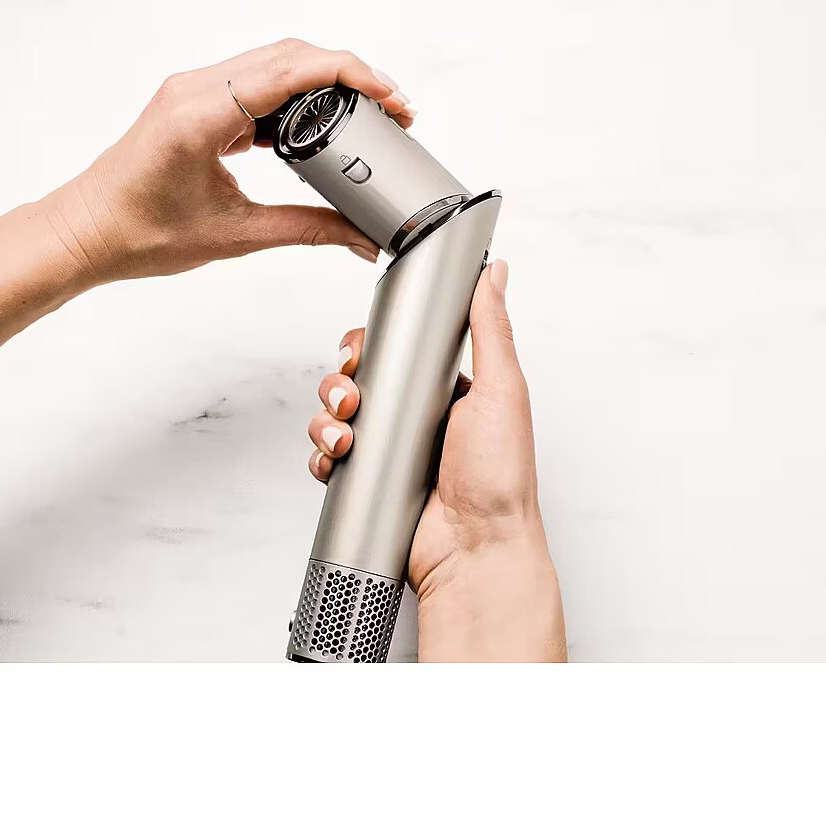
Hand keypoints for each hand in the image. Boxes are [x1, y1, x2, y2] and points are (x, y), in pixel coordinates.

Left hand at [41, 38, 413, 284]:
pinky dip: (297, 94)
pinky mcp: (196, 100)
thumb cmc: (139, 233)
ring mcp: (194, 89)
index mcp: (201, 113)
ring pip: (276, 62)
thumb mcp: (237, 235)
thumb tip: (361, 237)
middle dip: (350, 74)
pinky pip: (256, 80)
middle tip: (393, 108)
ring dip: (326, 80)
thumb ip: (310, 230)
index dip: (351, 74)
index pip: (291, 69)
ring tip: (367, 112)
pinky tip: (320, 124)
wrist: (87, 233)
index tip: (389, 95)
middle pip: (291, 54)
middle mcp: (196, 88)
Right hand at [306, 260, 566, 661]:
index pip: (401, 351)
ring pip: (338, 415)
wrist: (477, 551)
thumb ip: (490, 328)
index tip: (361, 346)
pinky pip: (330, 458)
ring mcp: (392, 452)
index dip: (375, 344)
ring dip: (328, 416)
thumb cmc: (500, 477)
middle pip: (361, 379)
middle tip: (351, 394)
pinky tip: (337, 456)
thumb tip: (494, 273)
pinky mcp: (370, 483)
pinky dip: (324, 453)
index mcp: (451, 390)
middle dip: (343, 380)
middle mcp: (419, 418)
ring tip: (344, 430)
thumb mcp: (501, 389)